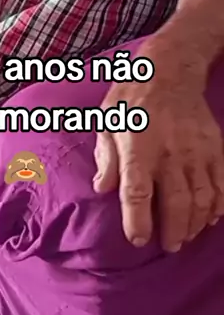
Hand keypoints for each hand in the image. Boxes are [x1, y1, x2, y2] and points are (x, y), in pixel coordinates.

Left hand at [93, 63, 223, 252]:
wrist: (170, 68)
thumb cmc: (132, 96)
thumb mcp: (106, 119)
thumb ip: (105, 156)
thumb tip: (102, 188)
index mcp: (137, 145)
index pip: (137, 191)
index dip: (137, 220)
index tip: (138, 239)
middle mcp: (169, 151)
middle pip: (175, 202)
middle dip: (172, 231)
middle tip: (168, 246)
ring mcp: (196, 150)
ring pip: (201, 198)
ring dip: (194, 223)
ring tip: (185, 235)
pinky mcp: (214, 147)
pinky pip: (221, 184)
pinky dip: (218, 206)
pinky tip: (209, 217)